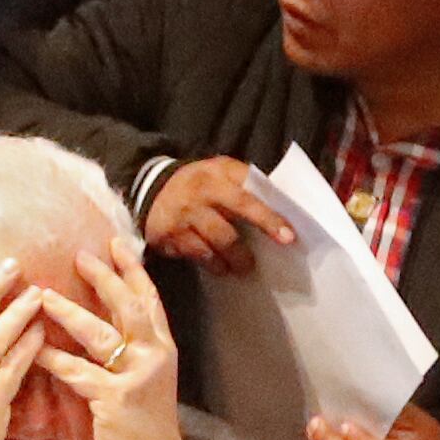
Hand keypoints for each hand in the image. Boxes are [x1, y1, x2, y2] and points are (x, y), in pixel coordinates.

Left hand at [35, 249, 195, 439]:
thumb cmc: (143, 423)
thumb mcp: (145, 378)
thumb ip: (129, 349)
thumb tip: (102, 317)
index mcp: (162, 346)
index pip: (148, 299)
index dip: (132, 270)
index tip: (114, 243)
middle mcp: (154, 355)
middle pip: (128, 306)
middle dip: (104, 278)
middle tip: (78, 255)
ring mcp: (136, 377)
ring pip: (101, 335)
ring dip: (69, 312)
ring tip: (41, 296)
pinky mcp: (116, 400)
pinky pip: (79, 372)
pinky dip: (54, 359)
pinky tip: (33, 348)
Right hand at [140, 156, 295, 273]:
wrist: (151, 188)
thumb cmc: (200, 183)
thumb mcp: (221, 172)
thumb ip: (246, 184)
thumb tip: (282, 206)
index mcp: (219, 174)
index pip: (249, 197)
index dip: (269, 218)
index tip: (288, 237)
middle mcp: (201, 194)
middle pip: (230, 226)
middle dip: (245, 249)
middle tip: (258, 264)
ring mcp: (184, 217)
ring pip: (214, 245)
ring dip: (232, 260)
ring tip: (243, 267)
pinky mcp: (170, 236)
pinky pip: (197, 255)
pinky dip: (212, 263)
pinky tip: (219, 266)